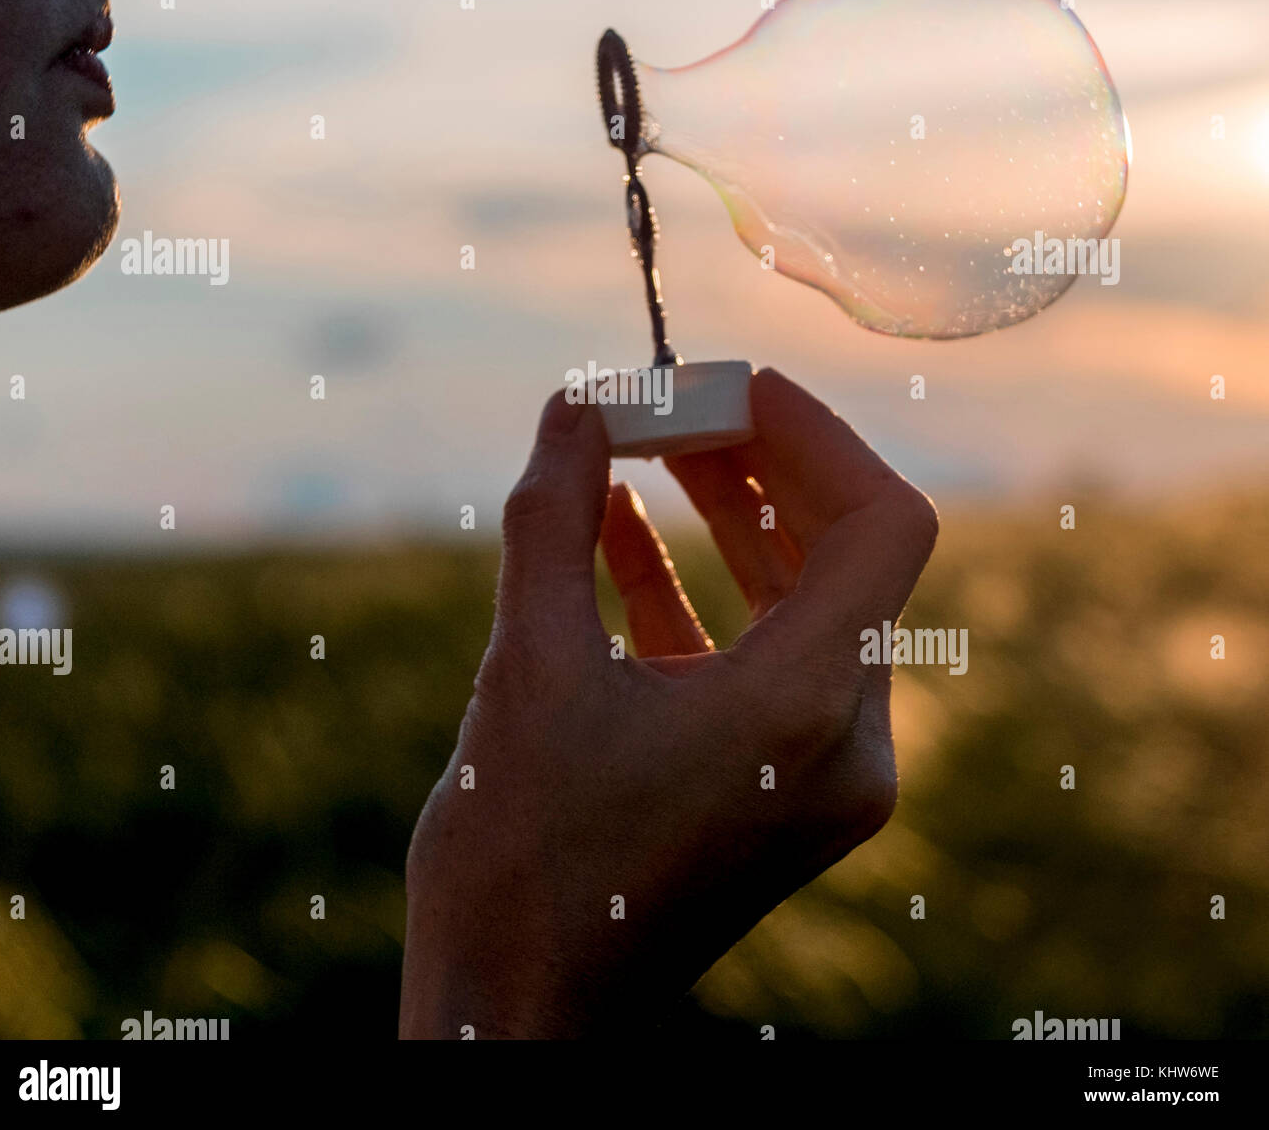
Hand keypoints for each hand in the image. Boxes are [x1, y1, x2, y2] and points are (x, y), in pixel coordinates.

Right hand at [398, 368, 937, 1037]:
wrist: (519, 1012)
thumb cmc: (518, 856)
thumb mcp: (525, 666)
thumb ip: (552, 519)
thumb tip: (574, 407)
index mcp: (803, 713)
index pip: (882, 523)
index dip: (815, 435)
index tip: (728, 387)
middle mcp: (842, 746)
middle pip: (844, 556)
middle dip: (757, 468)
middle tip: (674, 407)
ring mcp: (820, 778)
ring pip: (803, 606)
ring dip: (727, 524)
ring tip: (641, 451)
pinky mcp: (780, 793)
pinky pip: (761, 661)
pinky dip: (702, 594)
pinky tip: (616, 534)